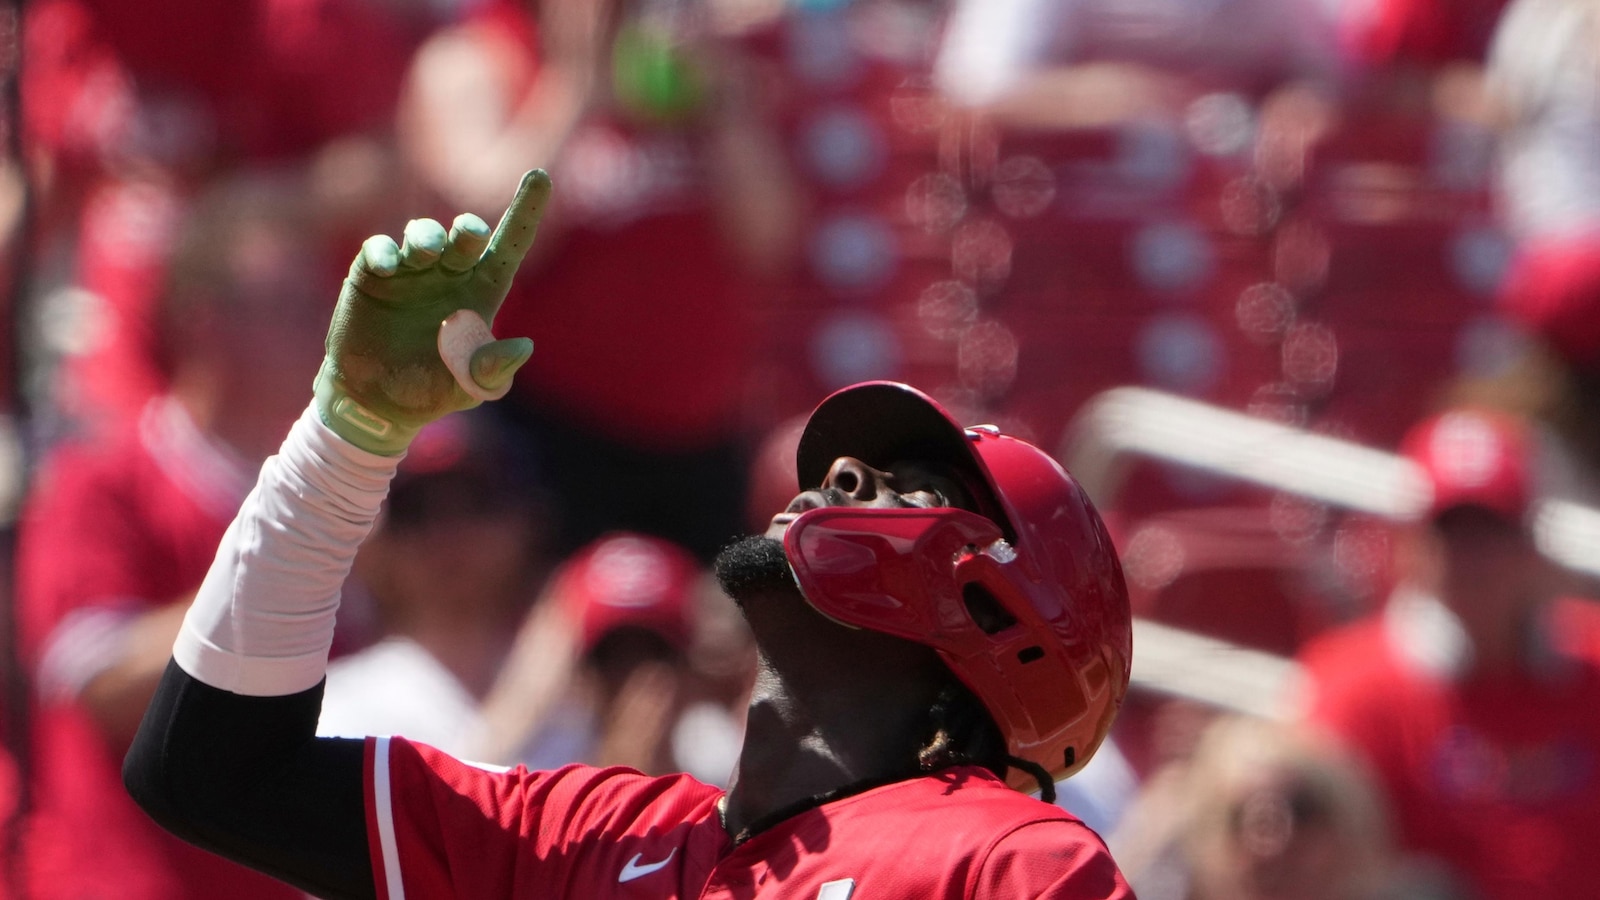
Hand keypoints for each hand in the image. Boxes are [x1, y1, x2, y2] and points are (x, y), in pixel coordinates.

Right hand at [314, 169, 550, 453]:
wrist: (377, 402)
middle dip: (467, 228)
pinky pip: (380, 248)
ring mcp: (411, 271)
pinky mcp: (373, 276)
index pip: (510, 243)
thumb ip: (495, 368)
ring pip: (422, 232)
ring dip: (424, 236)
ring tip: (422, 255)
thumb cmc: (432, 392)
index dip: (526, 210)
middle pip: (466, 233)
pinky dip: (384, 251)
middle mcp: (450, 273)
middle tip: (464, 238)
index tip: (541, 176)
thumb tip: (524, 346)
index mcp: (483, 291)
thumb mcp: (470, 387)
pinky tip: (387, 266)